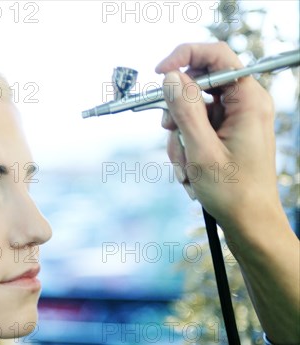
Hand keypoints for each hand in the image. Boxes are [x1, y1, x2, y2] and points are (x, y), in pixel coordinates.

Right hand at [155, 42, 283, 233]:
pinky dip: (186, 148)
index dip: (183, 57)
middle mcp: (244, 105)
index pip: (216, 56)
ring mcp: (235, 120)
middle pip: (198, 86)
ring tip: (186, 168)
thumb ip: (184, 109)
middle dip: (177, 113)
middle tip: (170, 133)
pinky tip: (190, 172)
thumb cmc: (233, 192)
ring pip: (191, 111)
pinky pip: (195, 129)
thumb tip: (169, 76)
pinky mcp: (226, 134)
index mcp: (248, 101)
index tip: (159, 74)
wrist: (249, 223)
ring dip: (179, 138)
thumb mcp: (201, 149)